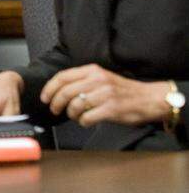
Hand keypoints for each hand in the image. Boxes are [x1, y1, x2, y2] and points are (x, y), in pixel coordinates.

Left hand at [40, 64, 169, 126]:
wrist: (149, 98)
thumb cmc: (123, 91)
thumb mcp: (101, 78)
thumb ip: (82, 81)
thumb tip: (58, 91)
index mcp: (92, 70)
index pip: (62, 77)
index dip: (49, 88)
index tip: (45, 98)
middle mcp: (97, 80)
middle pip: (65, 92)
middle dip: (56, 103)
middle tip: (55, 110)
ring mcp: (105, 94)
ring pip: (75, 105)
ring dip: (71, 114)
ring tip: (75, 116)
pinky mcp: (111, 109)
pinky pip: (87, 118)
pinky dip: (83, 122)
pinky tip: (87, 121)